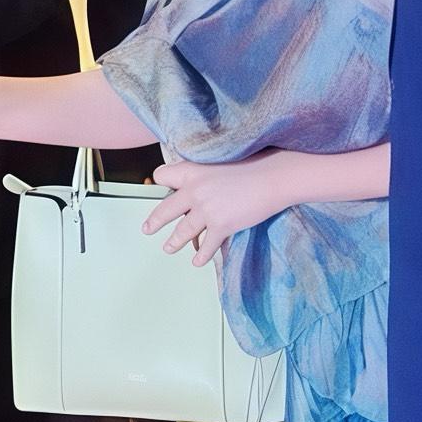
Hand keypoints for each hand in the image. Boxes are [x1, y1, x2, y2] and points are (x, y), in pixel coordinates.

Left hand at [145, 156, 291, 265]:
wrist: (274, 176)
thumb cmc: (254, 163)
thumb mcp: (220, 160)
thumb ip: (204, 173)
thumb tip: (198, 184)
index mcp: (192, 170)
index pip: (163, 176)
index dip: (163, 182)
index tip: (163, 188)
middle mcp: (194, 191)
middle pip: (165, 209)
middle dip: (154, 222)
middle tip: (147, 229)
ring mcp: (206, 210)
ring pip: (182, 232)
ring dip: (174, 243)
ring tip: (168, 248)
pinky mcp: (221, 225)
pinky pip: (206, 246)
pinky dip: (201, 256)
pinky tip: (197, 261)